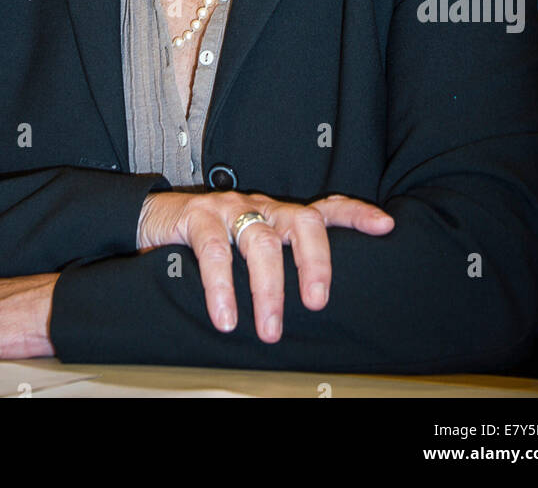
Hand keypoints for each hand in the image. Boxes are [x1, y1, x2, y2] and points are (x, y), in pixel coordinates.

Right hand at [137, 191, 392, 342]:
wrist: (152, 218)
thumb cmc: (209, 238)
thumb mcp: (249, 245)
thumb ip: (278, 261)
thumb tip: (314, 308)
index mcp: (278, 214)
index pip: (324, 208)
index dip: (356, 214)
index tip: (385, 226)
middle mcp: (261, 206)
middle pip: (302, 222)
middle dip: (316, 262)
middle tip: (318, 303)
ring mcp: (230, 208)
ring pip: (260, 241)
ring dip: (268, 289)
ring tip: (269, 331)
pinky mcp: (197, 217)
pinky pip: (214, 252)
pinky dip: (221, 287)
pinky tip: (225, 317)